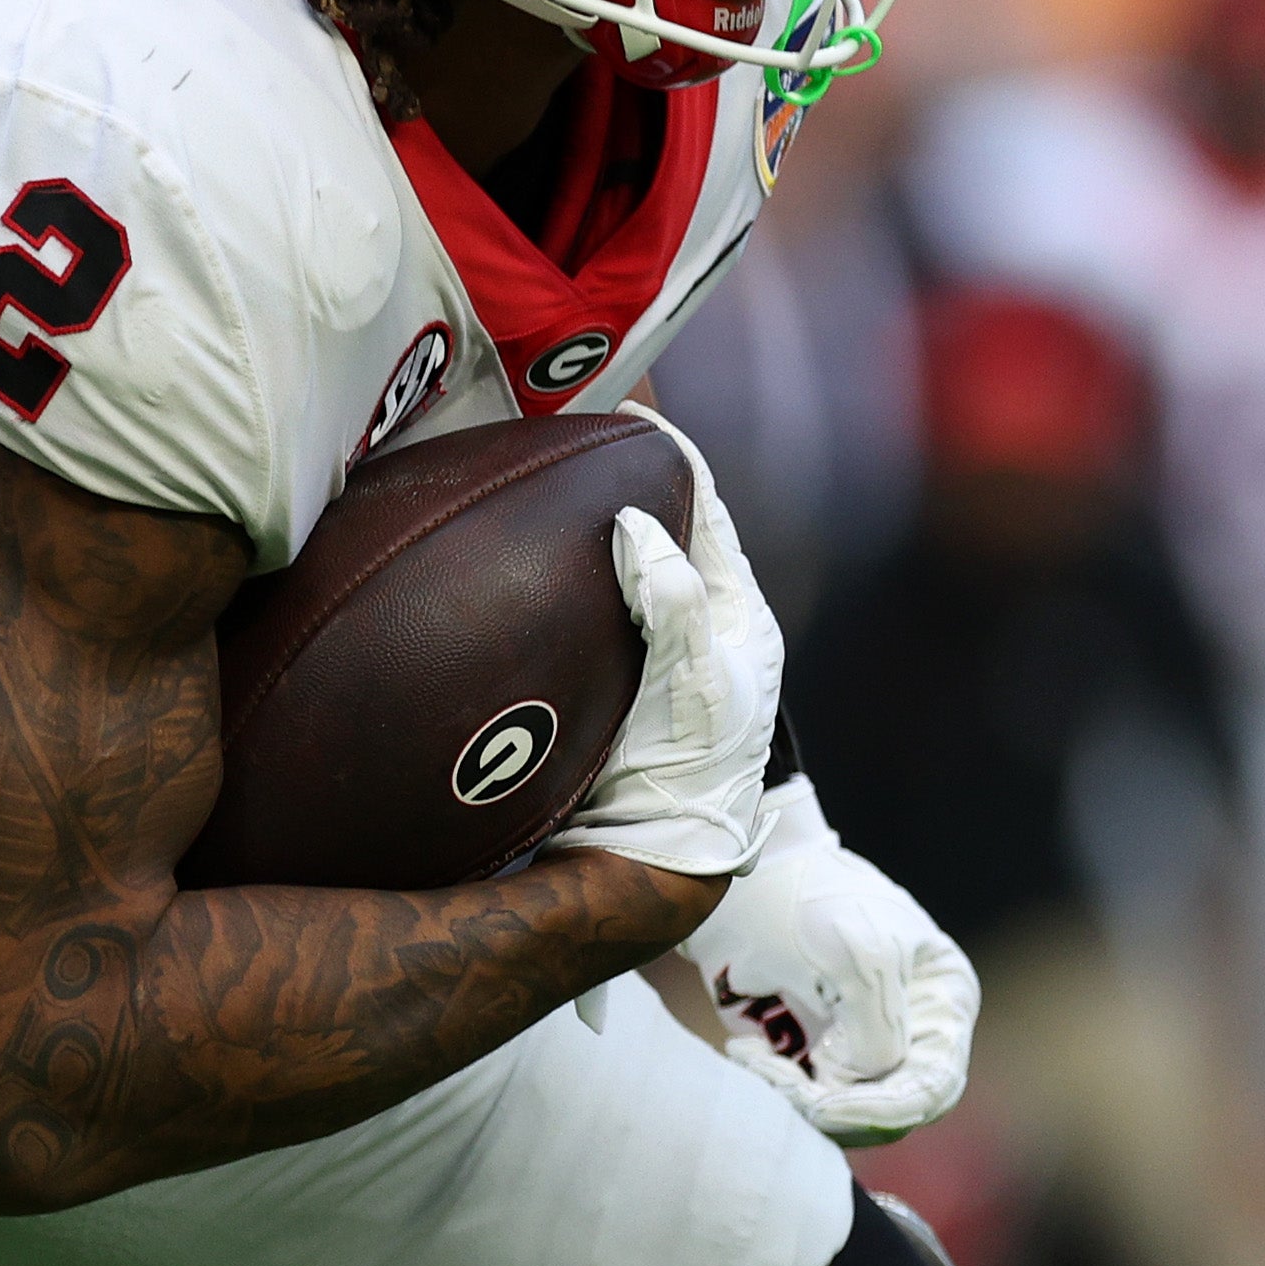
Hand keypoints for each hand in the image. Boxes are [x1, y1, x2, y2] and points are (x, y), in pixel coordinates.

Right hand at [552, 410, 781, 880]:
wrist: (657, 857)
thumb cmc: (693, 773)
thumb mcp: (696, 684)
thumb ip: (673, 602)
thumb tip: (635, 521)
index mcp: (738, 612)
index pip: (706, 507)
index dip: (671, 453)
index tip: (627, 408)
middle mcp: (702, 619)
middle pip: (665, 523)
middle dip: (625, 472)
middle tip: (571, 427)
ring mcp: (658, 644)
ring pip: (627, 559)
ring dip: (593, 516)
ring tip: (543, 470)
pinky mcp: (619, 669)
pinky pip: (594, 597)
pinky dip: (569, 565)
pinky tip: (525, 551)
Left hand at [686, 777, 976, 1144]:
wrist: (735, 883)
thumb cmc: (807, 900)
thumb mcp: (858, 956)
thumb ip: (881, 1028)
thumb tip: (874, 1079)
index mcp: (945, 1000)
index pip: (935, 1083)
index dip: (886, 1108)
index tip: (826, 1104)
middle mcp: (915, 1031)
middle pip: (894, 1111)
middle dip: (838, 1110)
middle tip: (783, 1083)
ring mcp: (866, 1045)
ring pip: (847, 1115)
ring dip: (800, 1102)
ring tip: (754, 1056)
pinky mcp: (816, 1054)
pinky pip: (808, 1102)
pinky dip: (779, 1092)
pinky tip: (746, 1051)